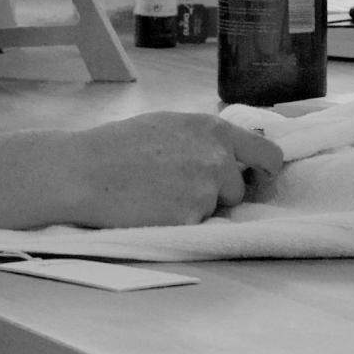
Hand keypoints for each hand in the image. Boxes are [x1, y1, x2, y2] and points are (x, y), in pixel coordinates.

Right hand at [0, 111, 285, 232]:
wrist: (84, 171)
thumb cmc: (120, 147)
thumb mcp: (170, 126)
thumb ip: (206, 139)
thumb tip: (235, 154)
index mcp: (214, 129)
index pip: (269, 154)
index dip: (266, 171)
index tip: (259, 180)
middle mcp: (217, 157)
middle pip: (238, 189)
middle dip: (218, 194)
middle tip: (179, 187)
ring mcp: (204, 190)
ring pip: (215, 210)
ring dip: (197, 208)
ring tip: (158, 195)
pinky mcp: (188, 219)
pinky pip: (193, 227)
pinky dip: (177, 223)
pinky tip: (150, 209)